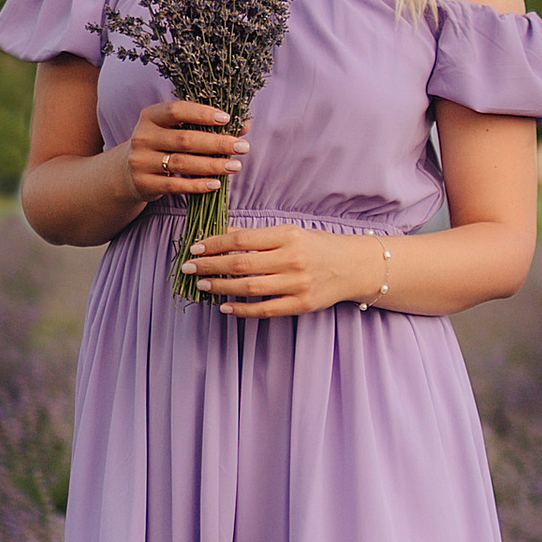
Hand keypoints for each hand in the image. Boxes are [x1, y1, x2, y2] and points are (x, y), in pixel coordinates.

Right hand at [126, 98, 244, 204]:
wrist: (129, 172)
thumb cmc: (162, 145)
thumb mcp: (176, 130)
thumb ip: (205, 125)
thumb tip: (244, 126)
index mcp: (150, 116)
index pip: (177, 110)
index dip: (202, 113)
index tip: (227, 119)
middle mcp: (143, 137)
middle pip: (185, 139)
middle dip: (217, 143)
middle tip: (242, 147)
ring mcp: (140, 161)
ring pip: (182, 163)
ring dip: (212, 165)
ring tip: (235, 166)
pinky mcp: (144, 183)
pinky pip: (175, 185)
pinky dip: (197, 185)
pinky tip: (216, 183)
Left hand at [183, 220, 357, 317]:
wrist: (353, 266)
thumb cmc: (317, 246)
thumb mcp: (290, 232)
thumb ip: (258, 236)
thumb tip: (221, 235)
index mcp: (288, 235)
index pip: (241, 239)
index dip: (214, 243)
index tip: (195, 247)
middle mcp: (291, 259)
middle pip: (240, 264)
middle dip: (209, 265)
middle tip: (188, 267)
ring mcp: (297, 284)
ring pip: (248, 288)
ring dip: (220, 287)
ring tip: (202, 284)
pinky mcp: (301, 304)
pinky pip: (264, 309)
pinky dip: (241, 309)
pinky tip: (225, 306)